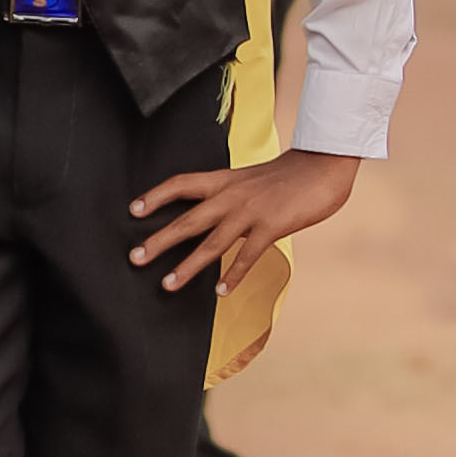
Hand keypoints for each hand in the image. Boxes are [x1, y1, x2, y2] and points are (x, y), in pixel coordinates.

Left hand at [128, 146, 357, 295]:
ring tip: (167, 284)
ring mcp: (251, 211)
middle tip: (135, 257)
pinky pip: (247, 254)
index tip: (133, 210)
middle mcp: (231, 195)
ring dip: (188, 266)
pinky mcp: (271, 226)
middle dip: (160, 240)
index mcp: (225, 180)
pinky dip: (233, 274)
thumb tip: (213, 212)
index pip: (181, 184)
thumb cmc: (289, 175)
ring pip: (212, 242)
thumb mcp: (251, 178)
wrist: (322, 164)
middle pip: (188, 219)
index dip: (156, 196)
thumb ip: (231, 194)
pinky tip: (221, 292)